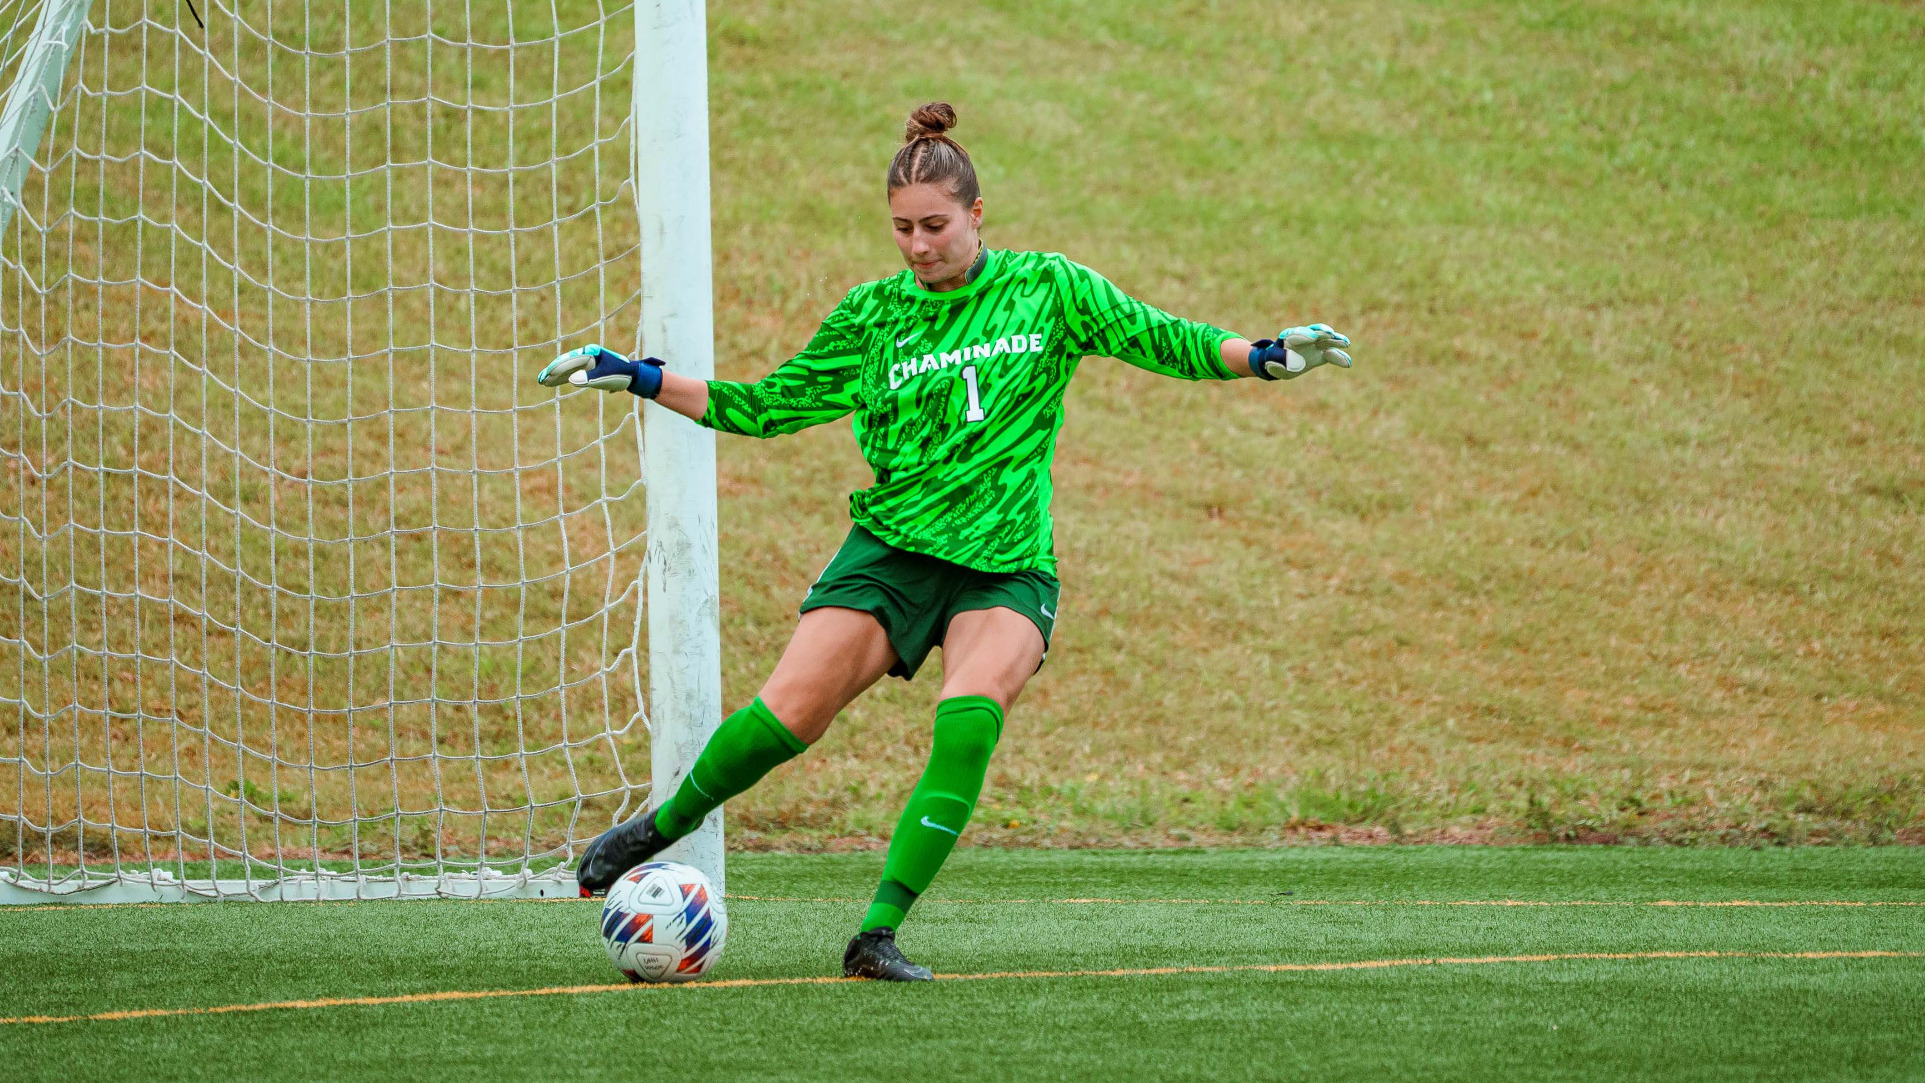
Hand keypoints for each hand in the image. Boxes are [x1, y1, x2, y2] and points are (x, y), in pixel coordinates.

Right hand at [536, 344, 664, 397]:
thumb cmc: (621, 373)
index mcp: (589, 352)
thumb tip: (571, 380)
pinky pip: (571, 374)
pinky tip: (553, 383)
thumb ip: (589, 378)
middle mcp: (585, 355)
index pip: (569, 360)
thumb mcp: (606, 376)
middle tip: (540, 380)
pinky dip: (562, 379)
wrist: (633, 375)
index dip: (556, 368)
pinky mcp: (587, 370)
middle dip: (552, 371)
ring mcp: (585, 363)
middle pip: (564, 363)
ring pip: (566, 369)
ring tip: (542, 382)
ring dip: (555, 375)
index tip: (546, 375)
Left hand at [1248, 324, 1351, 379]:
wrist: (1281, 363)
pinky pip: (1332, 354)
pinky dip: (1339, 358)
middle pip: (1315, 332)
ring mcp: (1315, 344)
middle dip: (1323, 333)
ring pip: (1327, 340)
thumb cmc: (1274, 361)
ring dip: (1336, 341)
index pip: (1297, 333)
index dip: (1305, 334)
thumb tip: (1293, 363)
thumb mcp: (1272, 362)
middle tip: (1331, 334)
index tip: (1313, 337)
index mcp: (1289, 337)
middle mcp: (1304, 337)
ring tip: (1346, 343)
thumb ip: (1280, 360)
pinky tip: (1348, 363)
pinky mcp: (1322, 353)